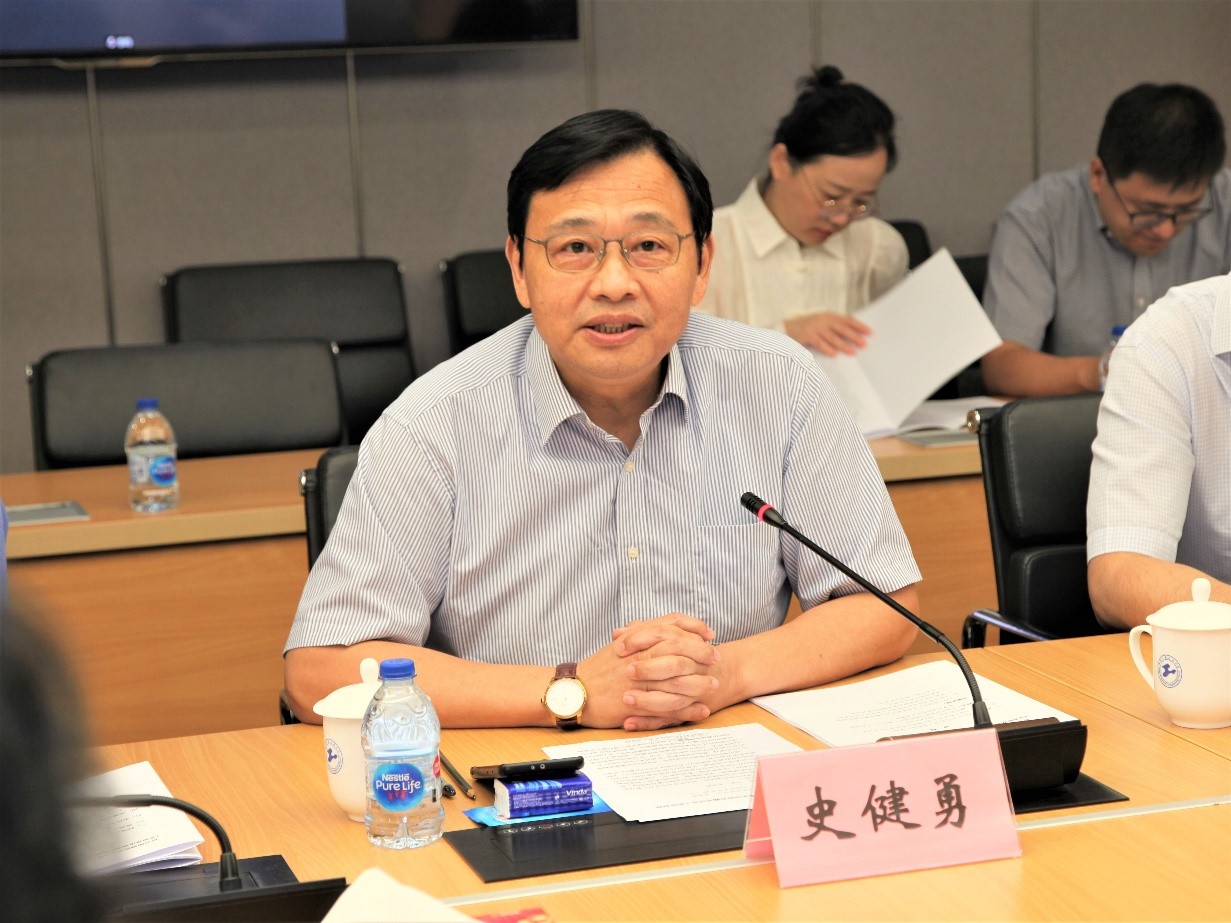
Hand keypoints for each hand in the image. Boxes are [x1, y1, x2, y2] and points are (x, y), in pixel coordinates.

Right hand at [578, 614, 718, 731]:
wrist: (575, 692)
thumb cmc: (597, 669)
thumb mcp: (620, 644)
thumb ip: (642, 633)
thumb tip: (665, 628)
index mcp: (636, 640)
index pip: (671, 625)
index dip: (694, 627)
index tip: (709, 633)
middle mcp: (640, 657)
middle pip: (679, 650)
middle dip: (702, 653)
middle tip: (716, 658)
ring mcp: (639, 682)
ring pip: (677, 680)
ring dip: (699, 683)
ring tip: (714, 685)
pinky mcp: (637, 704)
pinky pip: (668, 708)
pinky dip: (687, 710)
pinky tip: (700, 711)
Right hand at [784, 311, 871, 356]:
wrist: (788, 327)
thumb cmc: (809, 326)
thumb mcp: (823, 322)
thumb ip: (836, 327)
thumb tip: (854, 334)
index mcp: (829, 315)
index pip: (847, 320)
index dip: (859, 325)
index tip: (870, 332)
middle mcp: (823, 320)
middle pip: (842, 328)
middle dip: (854, 336)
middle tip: (864, 344)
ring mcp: (815, 327)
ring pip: (832, 337)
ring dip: (843, 345)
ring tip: (852, 352)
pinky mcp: (808, 335)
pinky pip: (819, 343)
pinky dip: (827, 349)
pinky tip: (834, 354)